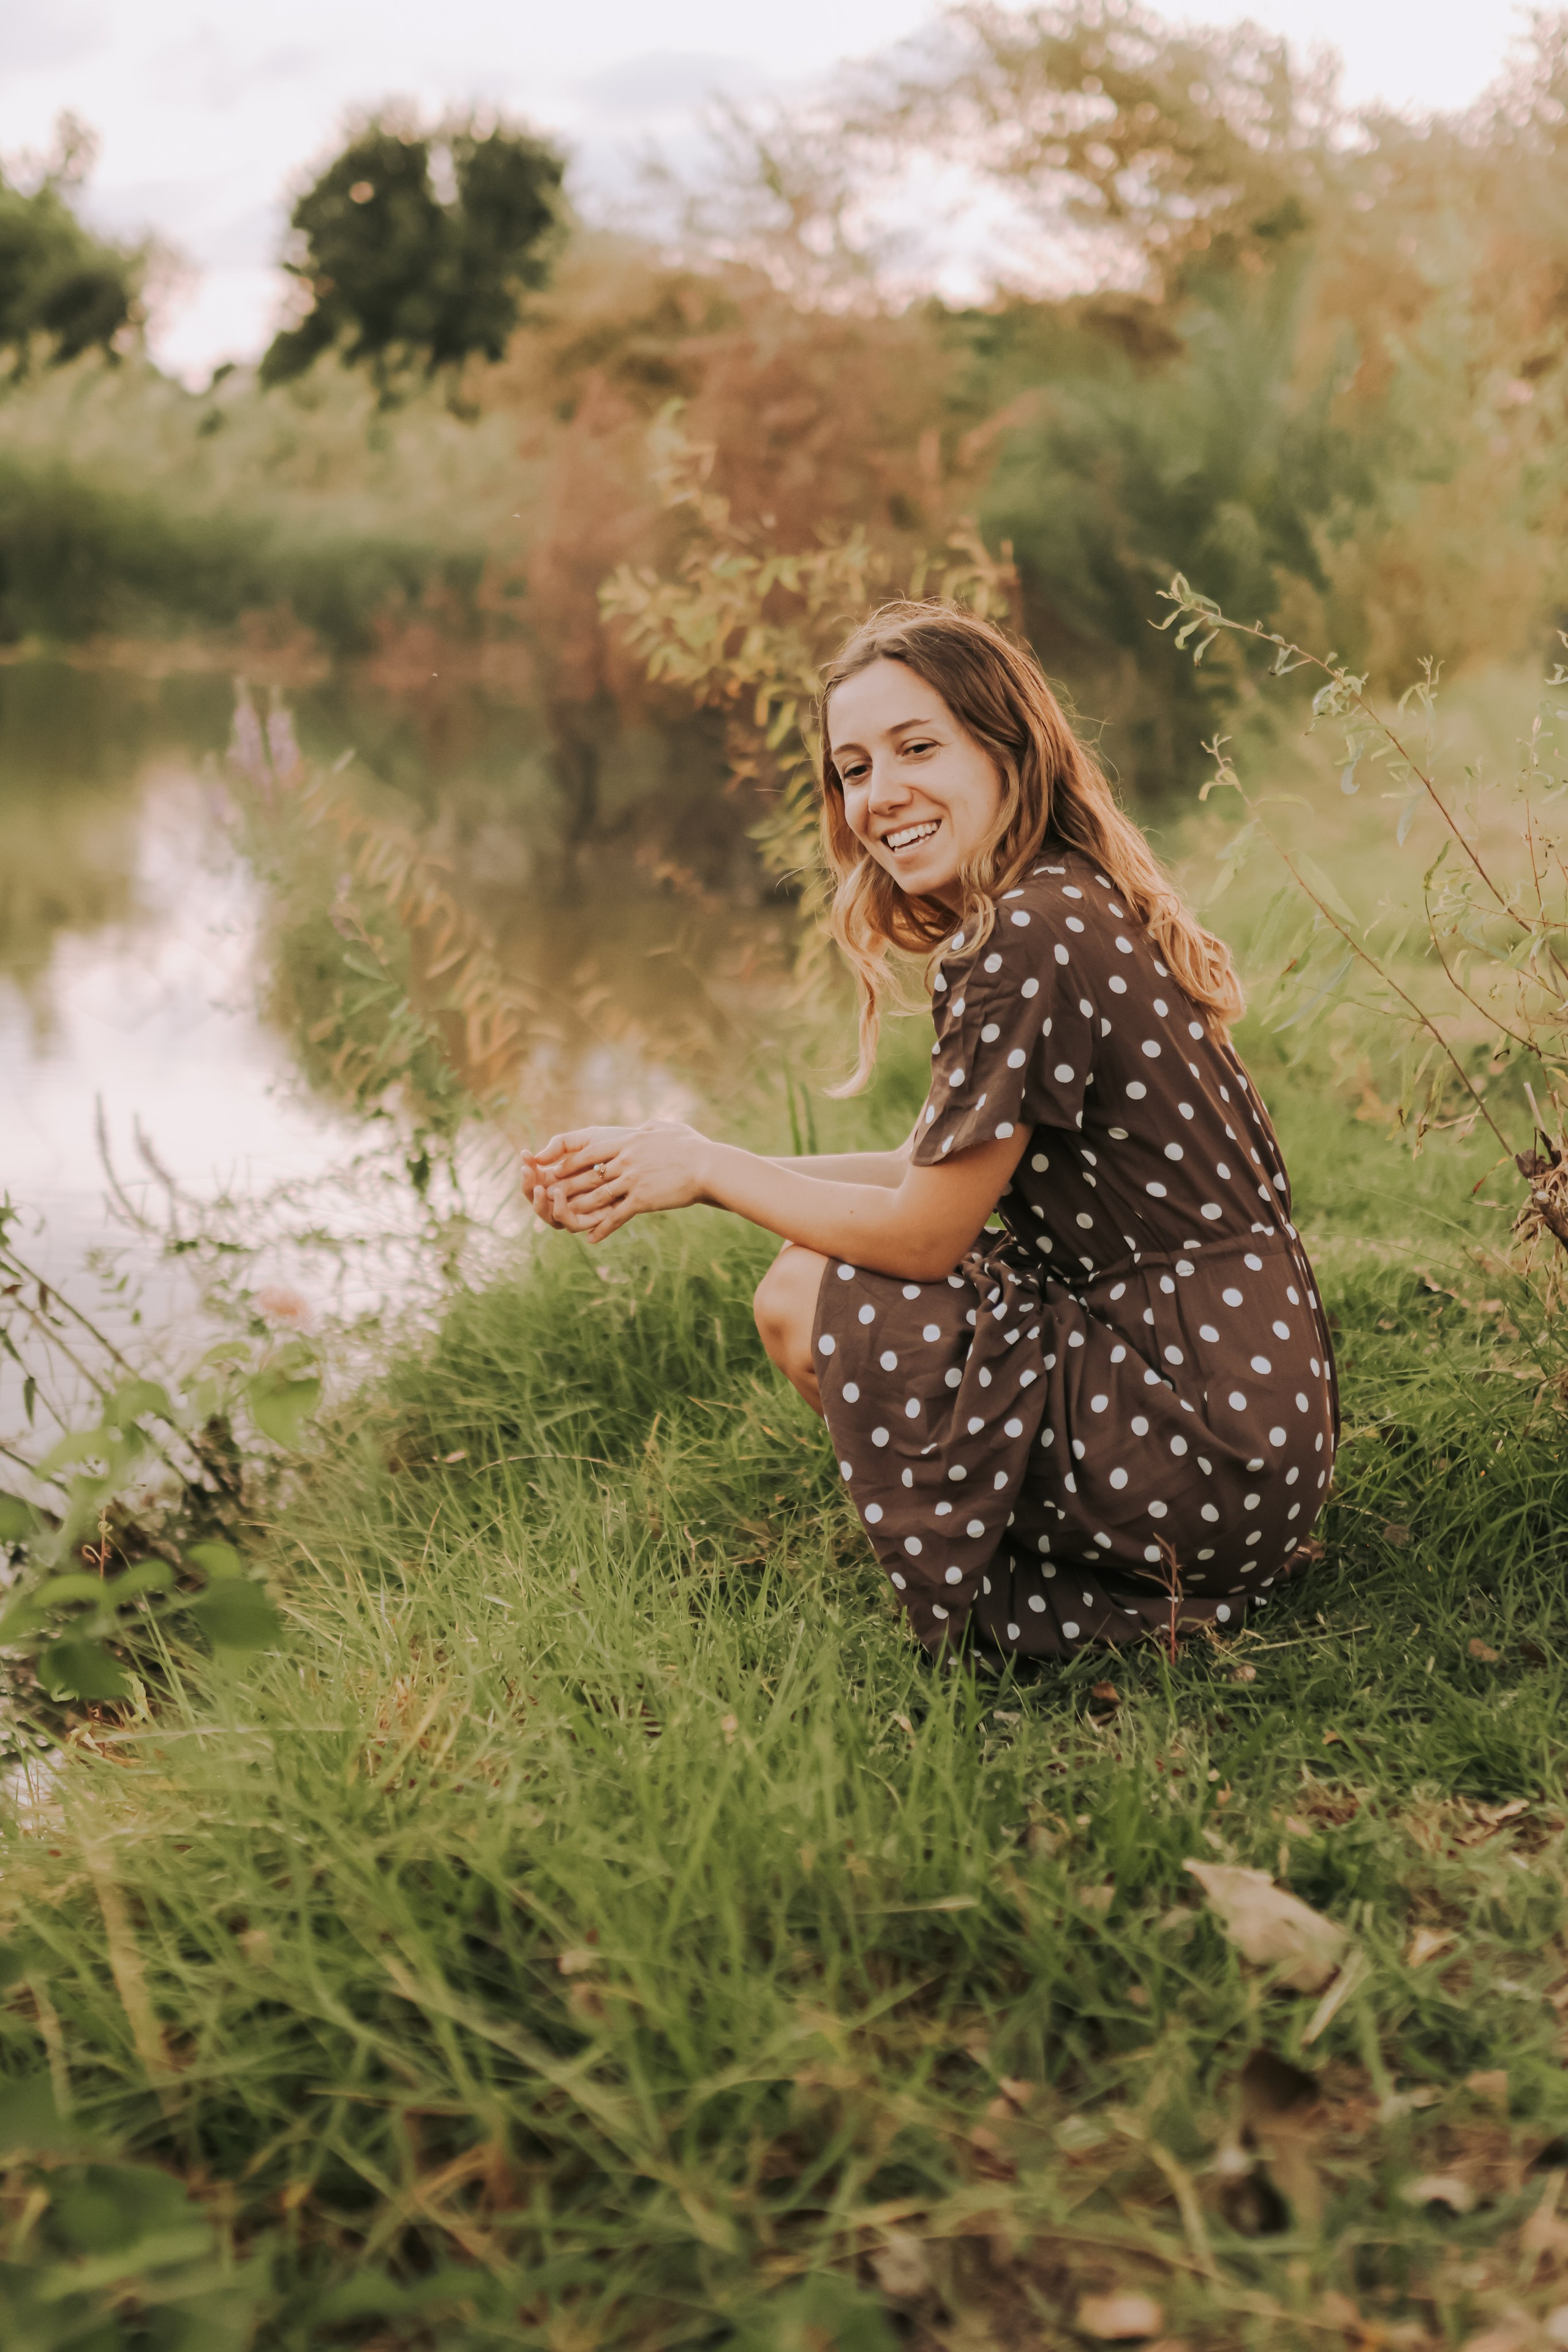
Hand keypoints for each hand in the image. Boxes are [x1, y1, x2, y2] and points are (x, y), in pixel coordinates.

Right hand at [520, 1126, 640, 1230]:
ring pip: (550, 1217)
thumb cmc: (616, 1145)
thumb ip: (561, 1145)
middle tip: (528, 1173)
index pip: (535, 1179)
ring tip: (541, 1187)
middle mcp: (567, 1199)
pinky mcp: (593, 1221)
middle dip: (528, 1187)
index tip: (525, 1155)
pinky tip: (559, 1194)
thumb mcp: (587, 1139)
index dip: (527, 1169)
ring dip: (541, 1203)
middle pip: (537, 1201)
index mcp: (561, 1179)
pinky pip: (572, 1225)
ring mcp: (579, 1212)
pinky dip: (561, 1212)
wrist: (644, 1156)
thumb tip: (537, 1157)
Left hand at [522, 1121, 711, 1241]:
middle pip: (588, 1175)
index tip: (556, 1169)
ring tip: (564, 1219)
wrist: (708, 1166)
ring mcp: (632, 1181)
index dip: (571, 1162)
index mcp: (629, 1142)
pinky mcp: (642, 1199)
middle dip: (567, 1187)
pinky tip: (592, 1239)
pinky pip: (617, 1217)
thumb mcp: (667, 1129)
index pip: (591, 1152)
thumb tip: (644, 1126)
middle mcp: (625, 1161)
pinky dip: (602, 1229)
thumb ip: (650, 1128)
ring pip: (597, 1197)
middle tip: (549, 1195)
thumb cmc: (693, 1146)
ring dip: (578, 1210)